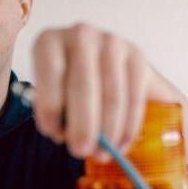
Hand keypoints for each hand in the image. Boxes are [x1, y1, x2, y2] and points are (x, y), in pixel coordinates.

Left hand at [31, 22, 152, 158]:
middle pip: (82, 85)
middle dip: (82, 124)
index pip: (49, 72)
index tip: (54, 135)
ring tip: (102, 154)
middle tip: (81, 151)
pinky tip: (121, 144)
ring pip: (111, 95)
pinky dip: (128, 126)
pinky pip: (134, 97)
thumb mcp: (53, 96)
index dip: (51, 106)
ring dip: (107, 130)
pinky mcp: (137, 56)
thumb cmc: (69, 88)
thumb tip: (62, 134)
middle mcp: (81, 34)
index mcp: (49, 42)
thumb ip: (53, 112)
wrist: (106, 71)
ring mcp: (112, 42)